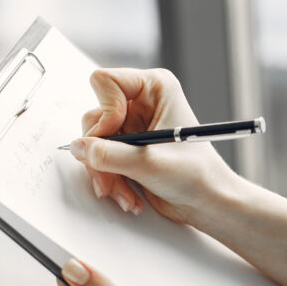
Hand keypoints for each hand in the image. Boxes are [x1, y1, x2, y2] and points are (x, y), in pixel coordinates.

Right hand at [70, 68, 238, 223]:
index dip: (106, 112)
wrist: (208, 203)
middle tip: (112, 179)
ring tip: (125, 193)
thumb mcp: (149, 164)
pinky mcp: (127, 149)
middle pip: (95, 117)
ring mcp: (132, 126)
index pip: (105, 82)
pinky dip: (110, 180)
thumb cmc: (198, 176)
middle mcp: (141, 102)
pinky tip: (128, 195)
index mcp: (155, 88)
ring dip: (106, 173)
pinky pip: (100, 159)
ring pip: (94, 142)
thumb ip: (109, 155)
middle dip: (102, 154)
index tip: (119, 136)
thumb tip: (78, 148)